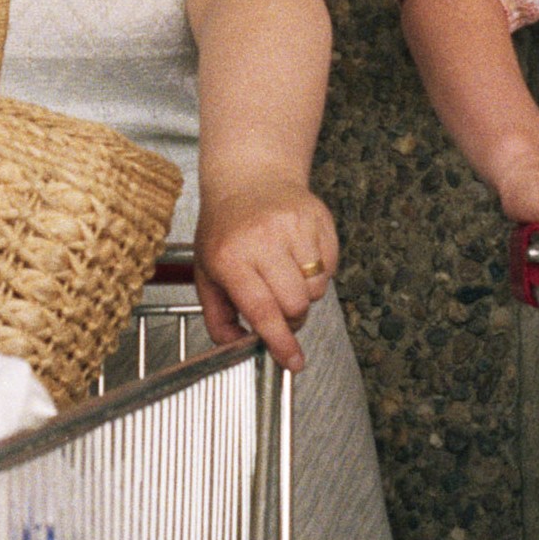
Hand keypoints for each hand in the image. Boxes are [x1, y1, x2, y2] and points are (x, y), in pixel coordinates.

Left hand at [194, 180, 338, 372]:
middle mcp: (263, 240)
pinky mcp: (319, 219)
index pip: (262, 310)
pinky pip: (331, 267)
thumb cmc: (226, 230)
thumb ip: (219, 317)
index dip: (280, 342)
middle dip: (292, 315)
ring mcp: (294, 227)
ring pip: (316, 288)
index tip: (292, 362)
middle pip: (296, 304)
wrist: (250, 177)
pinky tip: (298, 254)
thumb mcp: (207, 272)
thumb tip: (237, 348)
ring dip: (305, 292)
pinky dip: (318, 271)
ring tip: (286, 272)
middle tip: (279, 304)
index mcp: (231, 258)